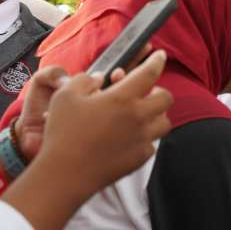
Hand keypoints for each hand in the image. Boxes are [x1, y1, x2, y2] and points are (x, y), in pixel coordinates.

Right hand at [15, 44, 155, 159]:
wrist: (66, 173)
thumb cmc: (63, 132)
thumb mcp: (66, 96)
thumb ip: (85, 80)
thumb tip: (99, 79)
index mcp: (122, 98)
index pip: (149, 74)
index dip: (157, 61)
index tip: (160, 56)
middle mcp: (138, 118)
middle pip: (166, 98)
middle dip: (159, 90)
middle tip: (147, 91)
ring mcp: (142, 140)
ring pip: (164, 123)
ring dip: (157, 114)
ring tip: (141, 113)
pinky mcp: (140, 158)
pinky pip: (152, 143)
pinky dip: (146, 137)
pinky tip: (131, 136)